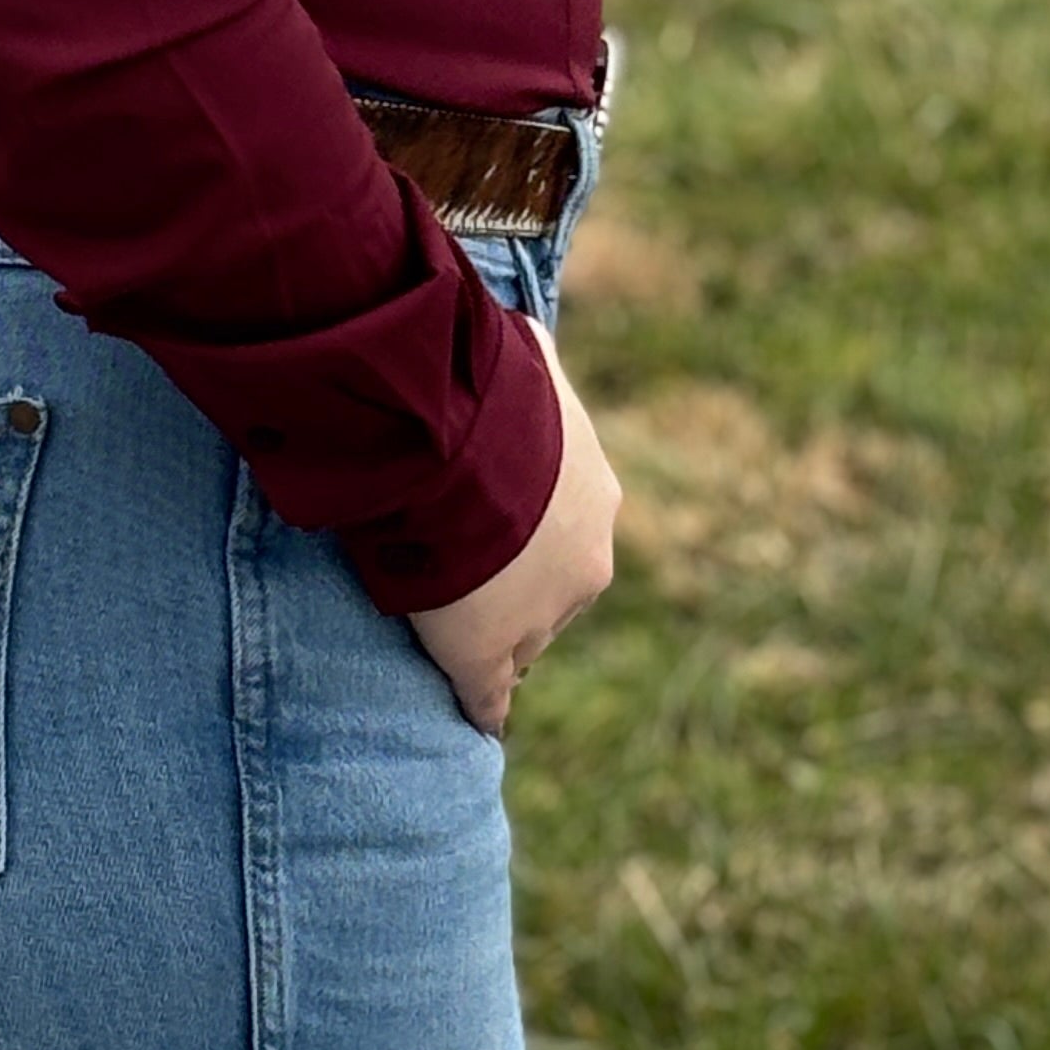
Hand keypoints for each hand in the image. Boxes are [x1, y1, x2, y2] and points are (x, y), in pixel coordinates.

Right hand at [405, 324, 619, 737]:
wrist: (457, 447)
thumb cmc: (485, 393)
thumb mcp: (525, 358)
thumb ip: (531, 358)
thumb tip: (525, 330)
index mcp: (593, 503)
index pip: (566, 538)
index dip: (529, 539)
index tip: (500, 536)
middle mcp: (583, 562)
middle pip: (554, 591)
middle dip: (521, 586)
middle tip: (473, 577)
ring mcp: (538, 615)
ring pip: (526, 635)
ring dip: (494, 628)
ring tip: (456, 627)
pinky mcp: (485, 655)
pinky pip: (486, 692)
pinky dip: (481, 704)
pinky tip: (477, 719)